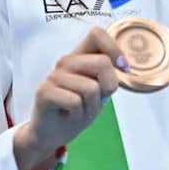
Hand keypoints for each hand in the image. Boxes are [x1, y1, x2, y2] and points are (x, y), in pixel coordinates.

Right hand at [13, 26, 128, 169]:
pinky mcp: (44, 92)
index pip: (97, 34)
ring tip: (79, 110)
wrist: (52, 135)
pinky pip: (75, 101)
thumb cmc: (76, 111)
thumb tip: (124, 65)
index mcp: (80, 57)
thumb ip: (108, 76)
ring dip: (91, 106)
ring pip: (90, 87)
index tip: (122, 68)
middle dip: (107, 87)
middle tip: (94, 101)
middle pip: (101, 62)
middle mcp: (65, 62)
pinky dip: (78, 114)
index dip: (114, 48)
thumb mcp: (99, 92)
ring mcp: (53, 76)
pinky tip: (68, 115)